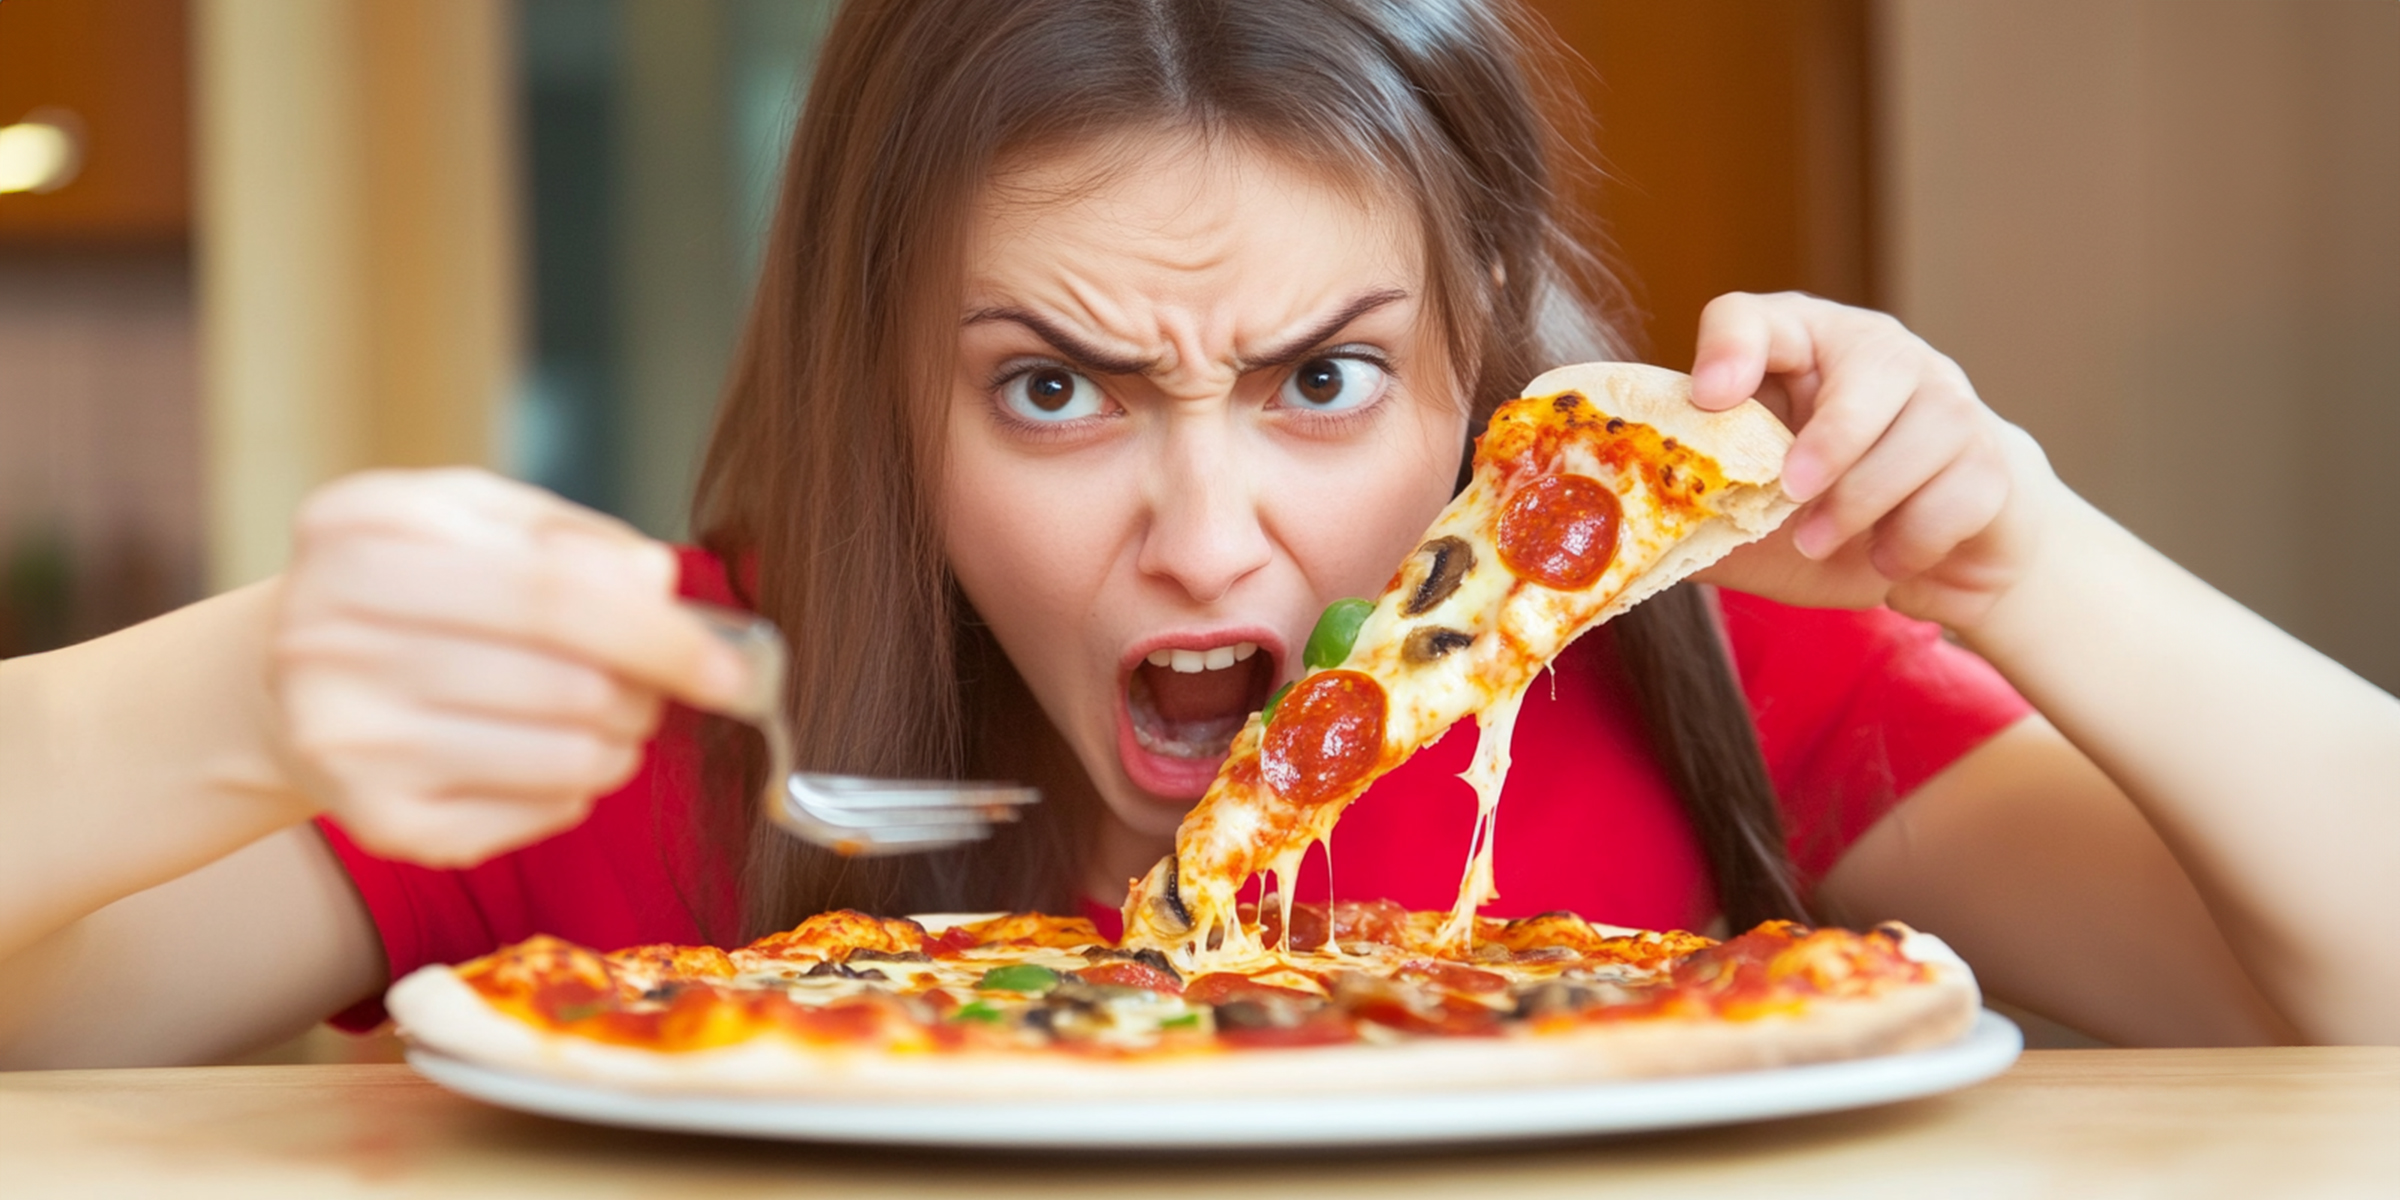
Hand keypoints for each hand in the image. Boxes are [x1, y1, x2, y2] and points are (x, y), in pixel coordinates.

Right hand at [271, 469, 749, 866]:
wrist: (282, 680)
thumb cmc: (412, 586)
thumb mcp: (475, 523)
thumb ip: (572, 539)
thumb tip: (658, 581)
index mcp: (361, 531)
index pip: (554, 591)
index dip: (659, 633)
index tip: (731, 666)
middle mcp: (329, 634)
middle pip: (567, 681)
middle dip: (644, 691)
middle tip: (651, 689)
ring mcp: (345, 735)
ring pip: (566, 757)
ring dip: (618, 742)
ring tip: (598, 718)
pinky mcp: (375, 819)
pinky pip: (540, 813)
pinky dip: (573, 789)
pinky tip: (538, 756)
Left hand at [1684, 292, 2064, 631]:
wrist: (1938, 552)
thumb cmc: (1823, 518)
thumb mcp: (1745, 520)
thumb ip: (1692, 516)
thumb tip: (1618, 535)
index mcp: (1801, 349)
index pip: (1756, 315)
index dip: (1732, 347)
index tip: (1709, 398)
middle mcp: (1881, 356)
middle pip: (1872, 365)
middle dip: (1831, 437)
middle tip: (1789, 491)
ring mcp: (1948, 400)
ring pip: (1923, 434)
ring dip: (1862, 502)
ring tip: (1821, 542)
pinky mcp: (1994, 461)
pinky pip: (1958, 495)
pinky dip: (1913, 539)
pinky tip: (1886, 558)